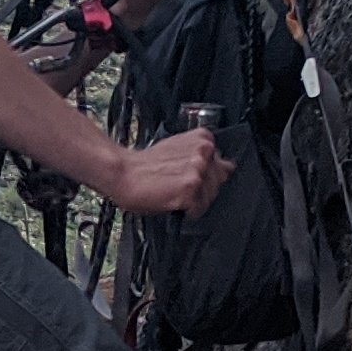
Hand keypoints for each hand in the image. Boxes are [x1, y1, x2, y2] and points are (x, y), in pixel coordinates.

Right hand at [97, 129, 229, 217]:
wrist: (122, 173)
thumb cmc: (145, 163)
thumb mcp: (179, 149)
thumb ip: (203, 156)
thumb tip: (228, 166)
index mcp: (203, 139)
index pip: (222, 164)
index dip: (206, 174)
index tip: (190, 176)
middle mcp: (203, 153)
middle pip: (218, 182)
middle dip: (202, 188)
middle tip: (177, 185)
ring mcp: (198, 172)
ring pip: (210, 197)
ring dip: (194, 200)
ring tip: (173, 192)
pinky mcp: (190, 191)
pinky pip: (198, 209)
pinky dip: (187, 211)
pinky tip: (172, 200)